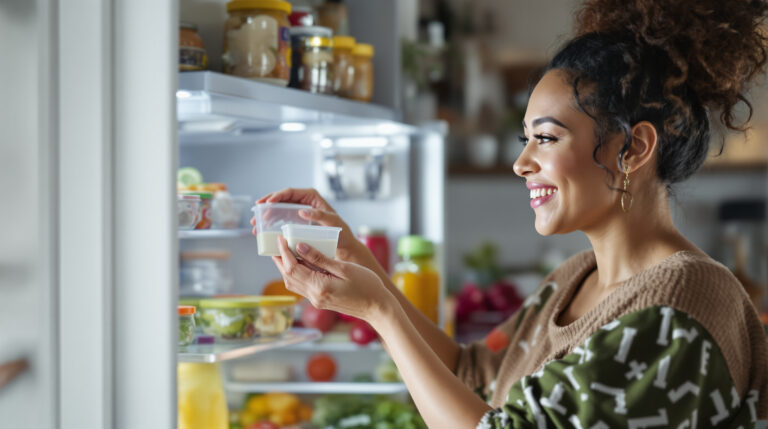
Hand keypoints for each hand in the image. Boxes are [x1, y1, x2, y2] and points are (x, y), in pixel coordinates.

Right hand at [251, 188, 364, 261]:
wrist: (343, 244)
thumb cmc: (341, 232)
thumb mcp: (332, 222)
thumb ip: (320, 215)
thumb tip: (302, 210)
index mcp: (311, 196)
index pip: (290, 193)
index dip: (276, 196)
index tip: (266, 203)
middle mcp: (304, 201)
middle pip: (280, 199)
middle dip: (266, 206)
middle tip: (255, 215)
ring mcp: (299, 210)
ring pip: (278, 208)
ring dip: (266, 215)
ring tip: (255, 225)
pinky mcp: (297, 220)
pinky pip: (281, 217)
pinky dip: (271, 222)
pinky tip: (263, 229)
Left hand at [271, 235, 392, 323]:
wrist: (377, 308)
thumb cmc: (367, 286)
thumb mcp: (344, 268)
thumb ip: (320, 258)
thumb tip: (299, 247)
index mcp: (319, 287)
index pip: (293, 267)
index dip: (284, 252)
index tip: (280, 238)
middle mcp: (314, 296)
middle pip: (288, 276)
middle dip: (280, 259)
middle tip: (277, 243)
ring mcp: (316, 300)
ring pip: (292, 283)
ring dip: (285, 268)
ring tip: (284, 252)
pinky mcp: (320, 301)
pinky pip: (301, 287)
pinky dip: (295, 274)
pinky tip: (300, 264)